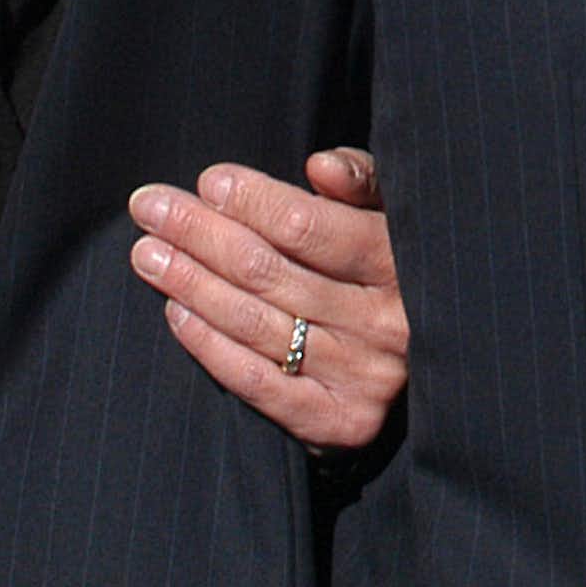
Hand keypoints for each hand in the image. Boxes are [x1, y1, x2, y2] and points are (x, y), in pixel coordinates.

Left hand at [128, 148, 407, 452]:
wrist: (437, 367)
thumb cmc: (400, 266)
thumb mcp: (397, 212)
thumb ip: (364, 181)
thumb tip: (320, 165)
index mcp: (404, 260)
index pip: (313, 227)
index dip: (255, 201)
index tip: (207, 180)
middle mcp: (385, 322)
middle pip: (271, 272)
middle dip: (202, 233)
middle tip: (150, 206)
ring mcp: (361, 375)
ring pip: (256, 323)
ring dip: (191, 283)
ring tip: (148, 253)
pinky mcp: (336, 421)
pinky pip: (257, 381)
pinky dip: (210, 346)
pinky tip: (177, 312)